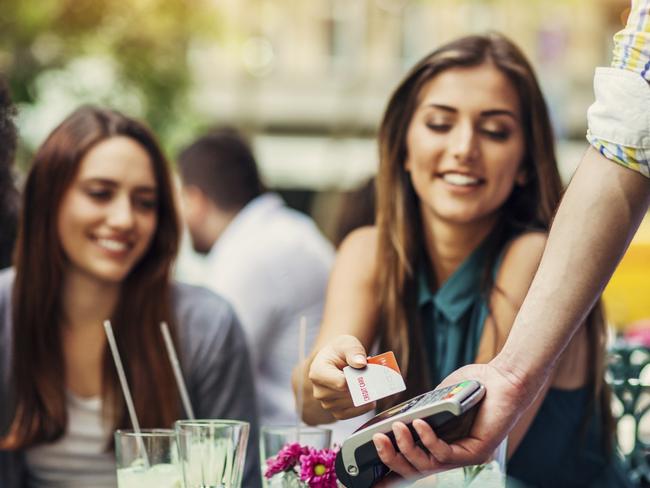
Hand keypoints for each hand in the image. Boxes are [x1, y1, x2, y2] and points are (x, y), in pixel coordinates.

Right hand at [308, 335, 376, 419]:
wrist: (336, 359)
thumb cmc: (340, 351)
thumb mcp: (348, 344)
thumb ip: (354, 351)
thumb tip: (361, 363)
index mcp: (317, 372)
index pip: (340, 383)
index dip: (356, 379)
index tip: (365, 369)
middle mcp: (319, 390)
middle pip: (347, 395)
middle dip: (362, 386)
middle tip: (372, 376)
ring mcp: (326, 403)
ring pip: (350, 405)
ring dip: (363, 396)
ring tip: (368, 383)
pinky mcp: (335, 411)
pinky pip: (351, 414)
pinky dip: (362, 407)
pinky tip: (369, 397)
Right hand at [373, 358, 538, 476]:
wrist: (505, 378)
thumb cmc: (474, 386)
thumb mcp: (438, 401)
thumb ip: (420, 413)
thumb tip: (394, 420)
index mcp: (442, 448)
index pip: (413, 467)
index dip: (391, 474)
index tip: (371, 480)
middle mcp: (453, 458)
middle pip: (415, 470)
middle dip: (391, 458)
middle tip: (376, 440)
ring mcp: (465, 458)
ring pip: (427, 465)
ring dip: (406, 447)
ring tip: (395, 428)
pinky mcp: (476, 453)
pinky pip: (445, 453)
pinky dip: (428, 439)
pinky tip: (418, 423)